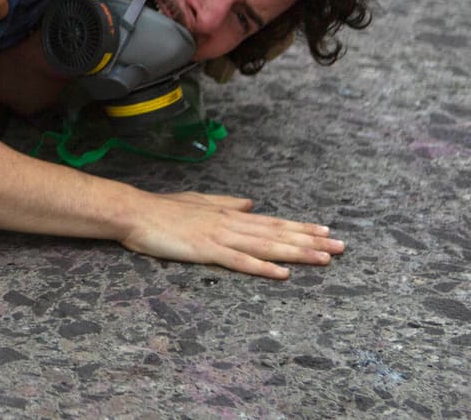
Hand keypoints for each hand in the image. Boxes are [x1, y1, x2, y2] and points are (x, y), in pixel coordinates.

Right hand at [120, 191, 345, 278]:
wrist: (133, 211)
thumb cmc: (160, 209)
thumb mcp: (196, 201)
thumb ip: (225, 202)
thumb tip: (250, 203)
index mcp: (228, 213)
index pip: (271, 221)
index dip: (301, 227)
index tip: (326, 231)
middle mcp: (230, 222)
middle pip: (277, 233)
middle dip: (311, 240)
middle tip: (342, 246)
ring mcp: (219, 236)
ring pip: (266, 246)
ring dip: (297, 252)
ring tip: (324, 259)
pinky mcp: (205, 250)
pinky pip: (239, 261)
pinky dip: (262, 267)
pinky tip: (282, 273)